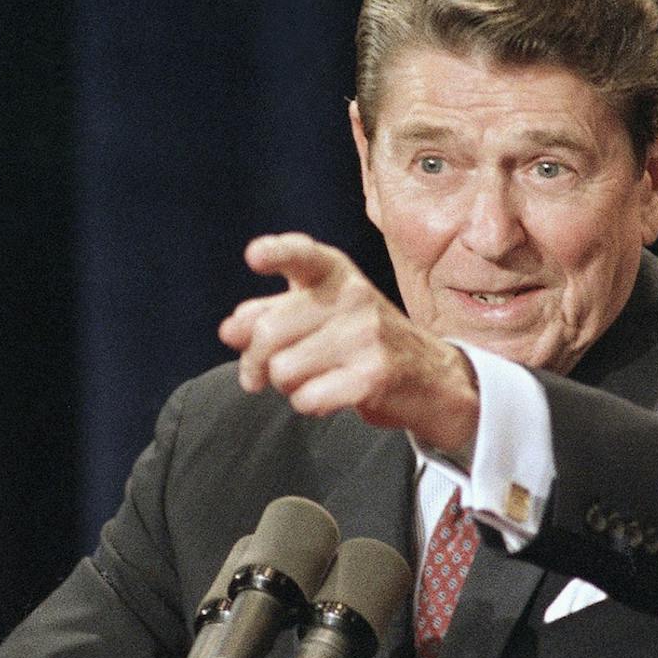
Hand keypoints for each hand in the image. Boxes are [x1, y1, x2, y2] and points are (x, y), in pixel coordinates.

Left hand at [219, 232, 479, 458]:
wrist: (428, 375)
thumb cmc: (357, 340)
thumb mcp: (314, 314)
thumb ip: (266, 315)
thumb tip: (229, 330)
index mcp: (333, 272)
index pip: (300, 254)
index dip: (275, 253)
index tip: (254, 257)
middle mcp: (351, 295)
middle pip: (267, 333)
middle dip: (256, 362)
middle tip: (266, 373)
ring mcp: (366, 334)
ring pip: (282, 371)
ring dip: (287, 386)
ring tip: (312, 378)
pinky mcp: (374, 374)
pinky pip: (307, 398)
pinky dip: (308, 404)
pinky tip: (327, 395)